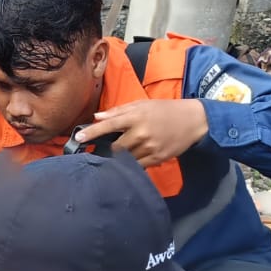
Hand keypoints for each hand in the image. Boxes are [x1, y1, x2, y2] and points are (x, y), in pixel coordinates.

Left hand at [72, 99, 208, 166]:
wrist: (193, 120)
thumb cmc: (164, 110)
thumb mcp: (142, 104)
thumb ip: (119, 111)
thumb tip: (97, 117)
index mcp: (136, 117)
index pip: (109, 125)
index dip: (91, 133)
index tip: (77, 138)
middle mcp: (141, 133)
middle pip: (115, 148)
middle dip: (107, 149)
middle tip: (102, 149)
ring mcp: (149, 148)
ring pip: (125, 159)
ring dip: (118, 158)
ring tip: (117, 155)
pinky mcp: (157, 158)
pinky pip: (137, 166)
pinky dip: (131, 165)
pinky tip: (129, 162)